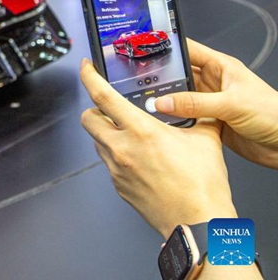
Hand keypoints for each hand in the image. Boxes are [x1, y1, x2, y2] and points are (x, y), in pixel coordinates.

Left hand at [80, 58, 236, 237]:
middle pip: (88, 118)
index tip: (86, 67)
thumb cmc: (202, 188)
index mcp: (141, 131)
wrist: (197, 223)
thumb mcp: (205, 140)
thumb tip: (193, 105)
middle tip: (109, 106)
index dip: (89, 77)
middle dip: (94, 108)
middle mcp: (122, 149)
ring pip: (96, 140)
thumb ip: (195, 116)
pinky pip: (108, 162)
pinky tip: (138, 157)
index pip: (103, 96)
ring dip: (106, 132)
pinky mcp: (118, 185)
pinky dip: (117, 153)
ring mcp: (116, 169)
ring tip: (129, 133)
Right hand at [156, 39, 277, 168]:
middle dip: (159, 78)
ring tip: (145, 102)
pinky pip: (183, 117)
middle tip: (137, 82)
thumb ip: (195, 103)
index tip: (143, 48)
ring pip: (178, 97)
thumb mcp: (232, 104)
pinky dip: (172, 120)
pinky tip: (161, 121)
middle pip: (178, 75)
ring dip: (165, 101)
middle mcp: (212, 83)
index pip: (187, 50)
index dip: (166, 46)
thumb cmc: (274, 115)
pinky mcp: (208, 122)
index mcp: (220, 67)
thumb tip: (164, 102)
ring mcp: (209, 102)